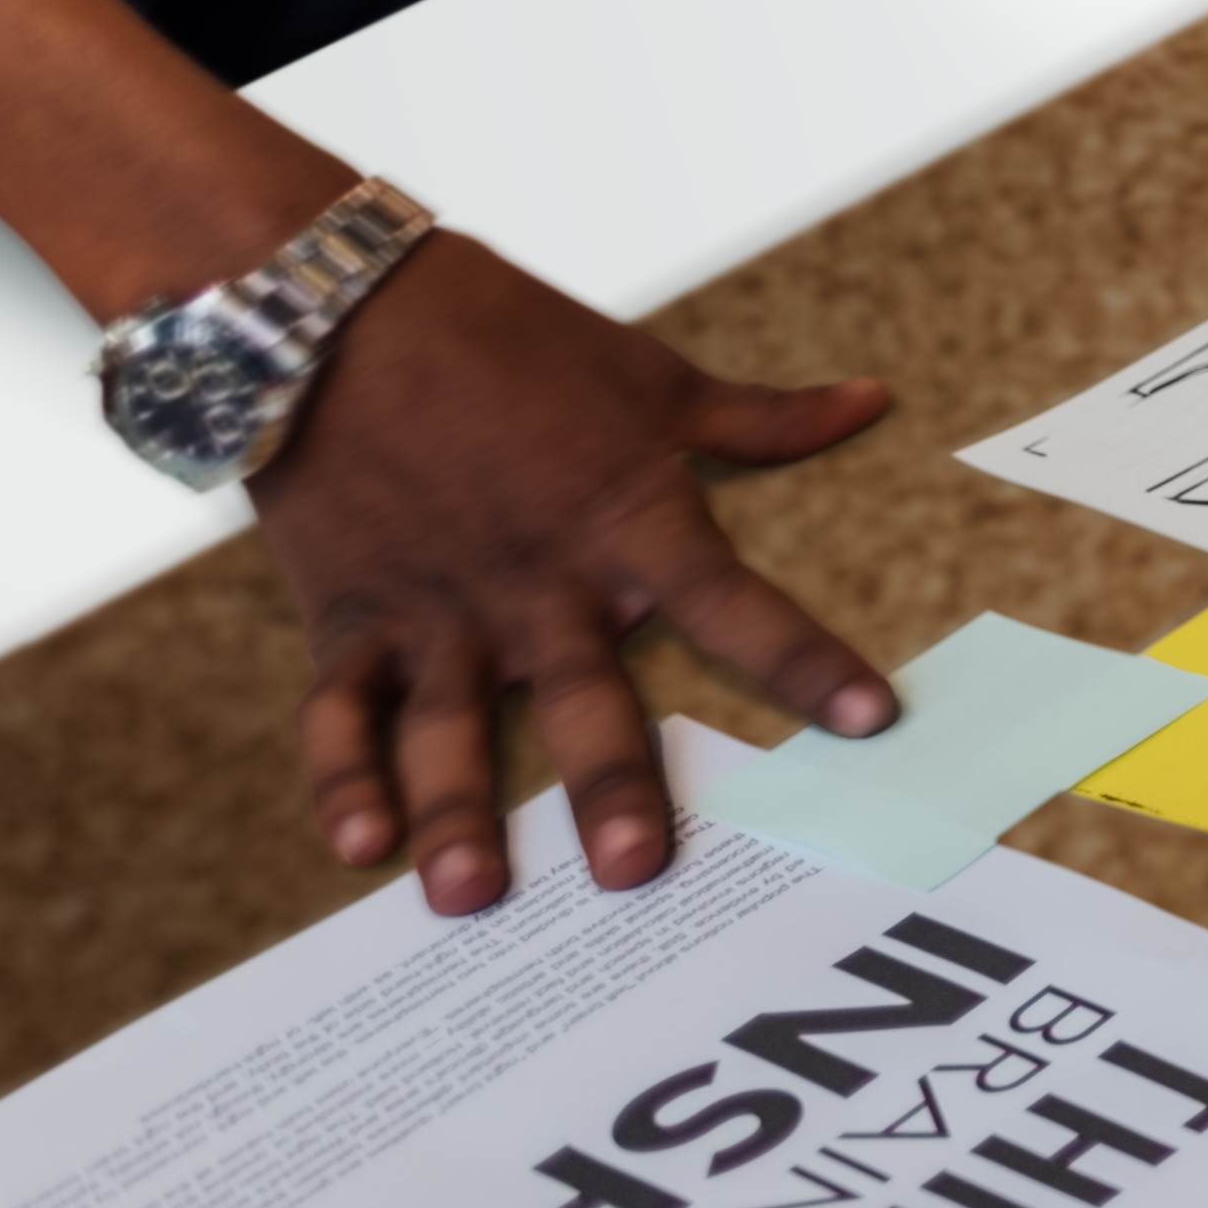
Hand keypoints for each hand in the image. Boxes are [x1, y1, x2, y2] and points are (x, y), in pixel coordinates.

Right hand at [253, 228, 896, 915]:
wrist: (335, 310)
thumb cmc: (506, 335)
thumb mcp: (647, 374)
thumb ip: (758, 419)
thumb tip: (870, 402)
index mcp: (625, 516)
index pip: (735, 601)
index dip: (807, 661)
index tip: (872, 720)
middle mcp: (536, 578)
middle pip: (586, 698)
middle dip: (610, 786)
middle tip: (637, 873)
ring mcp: (437, 605)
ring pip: (454, 726)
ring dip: (459, 810)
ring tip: (472, 897)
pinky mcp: (351, 615)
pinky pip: (342, 711)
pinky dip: (342, 777)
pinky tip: (359, 845)